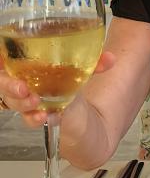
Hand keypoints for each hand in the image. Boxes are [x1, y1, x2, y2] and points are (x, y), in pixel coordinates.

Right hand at [0, 51, 114, 127]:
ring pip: (12, 101)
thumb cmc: (74, 83)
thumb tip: (110, 59)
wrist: (88, 116)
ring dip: (21, 102)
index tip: (2, 62)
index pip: (5, 59)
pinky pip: (28, 117)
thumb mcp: (83, 69)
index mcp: (26, 61)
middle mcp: (22, 80)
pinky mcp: (36, 116)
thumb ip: (95, 63)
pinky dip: (34, 118)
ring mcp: (27, 99)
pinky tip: (46, 117)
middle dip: (8, 85)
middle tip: (22, 89)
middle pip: (3, 81)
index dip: (1, 61)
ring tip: (35, 103)